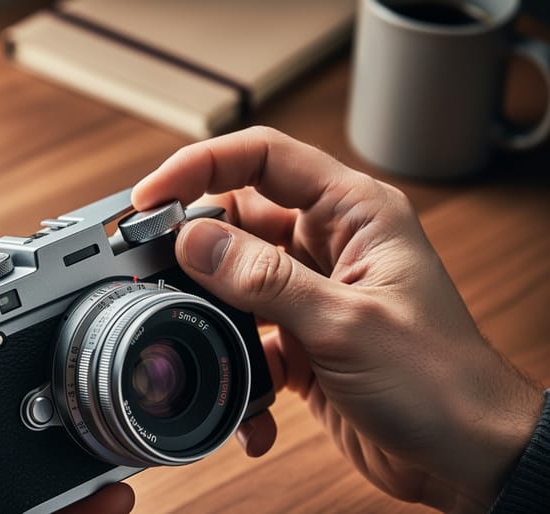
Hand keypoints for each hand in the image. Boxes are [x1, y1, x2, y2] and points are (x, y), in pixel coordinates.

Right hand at [133, 126, 543, 511]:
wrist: (464, 456)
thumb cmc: (440, 382)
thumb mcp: (345, 323)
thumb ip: (264, 278)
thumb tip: (193, 239)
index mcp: (355, 213)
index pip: (265, 159)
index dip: (202, 167)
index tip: (153, 195)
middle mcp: (332, 245)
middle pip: (240, 220)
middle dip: (197, 248)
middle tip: (158, 272)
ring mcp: (315, 292)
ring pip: (236, 281)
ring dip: (217, 316)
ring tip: (205, 341)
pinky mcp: (302, 337)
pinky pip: (249, 336)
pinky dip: (239, 367)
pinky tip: (250, 400)